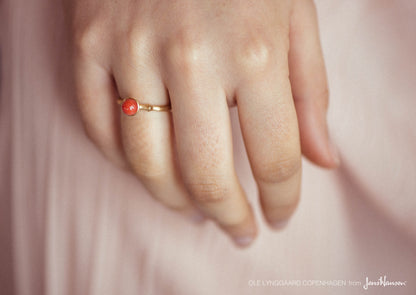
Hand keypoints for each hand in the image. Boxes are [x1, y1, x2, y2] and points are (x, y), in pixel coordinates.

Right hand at [67, 0, 338, 246]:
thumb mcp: (294, 16)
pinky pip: (98, 125)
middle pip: (205, 172)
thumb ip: (310, 93)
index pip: (276, 156)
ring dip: (172, 198)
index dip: (282, 199)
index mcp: (255, 50)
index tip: (279, 215)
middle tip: (237, 229)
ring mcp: (131, 49)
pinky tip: (147, 169)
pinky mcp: (89, 43)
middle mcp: (192, 55)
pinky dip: (122, 160)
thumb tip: (322, 160)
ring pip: (146, 160)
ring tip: (193, 208)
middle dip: (227, 215)